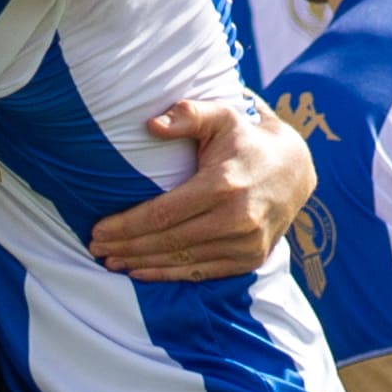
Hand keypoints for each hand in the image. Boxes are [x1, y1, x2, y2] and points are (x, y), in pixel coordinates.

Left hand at [90, 98, 314, 280]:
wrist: (296, 169)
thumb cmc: (247, 139)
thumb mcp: (223, 115)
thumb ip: (189, 115)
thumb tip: (152, 125)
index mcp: (224, 185)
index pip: (163, 214)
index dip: (126, 226)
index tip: (98, 229)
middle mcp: (237, 219)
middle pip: (167, 242)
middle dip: (126, 247)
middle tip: (96, 248)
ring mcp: (246, 243)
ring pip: (181, 261)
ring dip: (141, 264)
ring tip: (111, 261)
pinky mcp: (250, 259)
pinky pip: (201, 273)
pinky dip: (168, 275)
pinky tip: (141, 271)